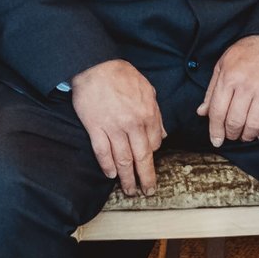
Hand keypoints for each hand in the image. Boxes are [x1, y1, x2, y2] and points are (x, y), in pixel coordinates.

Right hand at [72, 59, 164, 194]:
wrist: (95, 66)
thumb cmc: (121, 75)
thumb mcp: (148, 90)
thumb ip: (156, 114)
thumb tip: (163, 135)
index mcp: (147, 114)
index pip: (154, 144)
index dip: (152, 156)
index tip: (149, 164)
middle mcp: (132, 124)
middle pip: (141, 157)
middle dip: (145, 177)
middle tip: (147, 191)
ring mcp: (113, 127)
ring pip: (122, 159)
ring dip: (127, 178)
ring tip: (130, 190)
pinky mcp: (95, 128)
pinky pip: (102, 152)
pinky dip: (107, 165)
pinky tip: (111, 175)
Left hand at [199, 35, 258, 146]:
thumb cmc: (246, 53)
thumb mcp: (222, 65)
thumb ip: (212, 91)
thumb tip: (202, 112)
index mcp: (229, 78)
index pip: (218, 112)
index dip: (215, 130)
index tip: (216, 140)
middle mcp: (246, 85)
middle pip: (235, 121)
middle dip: (232, 134)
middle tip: (232, 136)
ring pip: (254, 124)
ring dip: (249, 135)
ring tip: (246, 135)